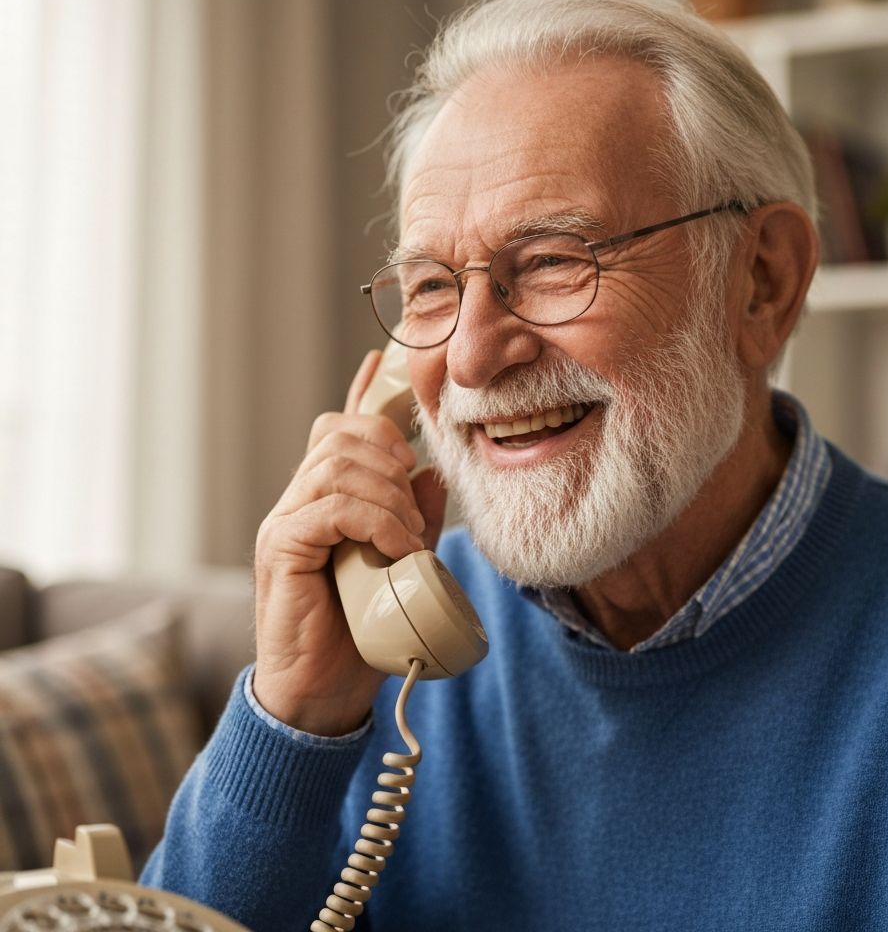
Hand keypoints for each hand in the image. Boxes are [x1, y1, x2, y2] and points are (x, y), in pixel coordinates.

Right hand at [251, 350, 446, 735]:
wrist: (325, 692)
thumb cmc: (363, 629)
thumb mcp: (402, 563)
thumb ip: (415, 516)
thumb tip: (436, 473)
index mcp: (326, 498)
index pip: (340, 431)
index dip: (363, 395)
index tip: (385, 364)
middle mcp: (300, 500)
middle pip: (341, 434)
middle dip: (391, 456)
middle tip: (415, 508)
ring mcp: (286, 521)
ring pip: (338, 465)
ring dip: (389, 495)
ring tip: (407, 538)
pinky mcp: (282, 546)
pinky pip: (332, 506)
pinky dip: (376, 521)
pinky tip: (396, 548)